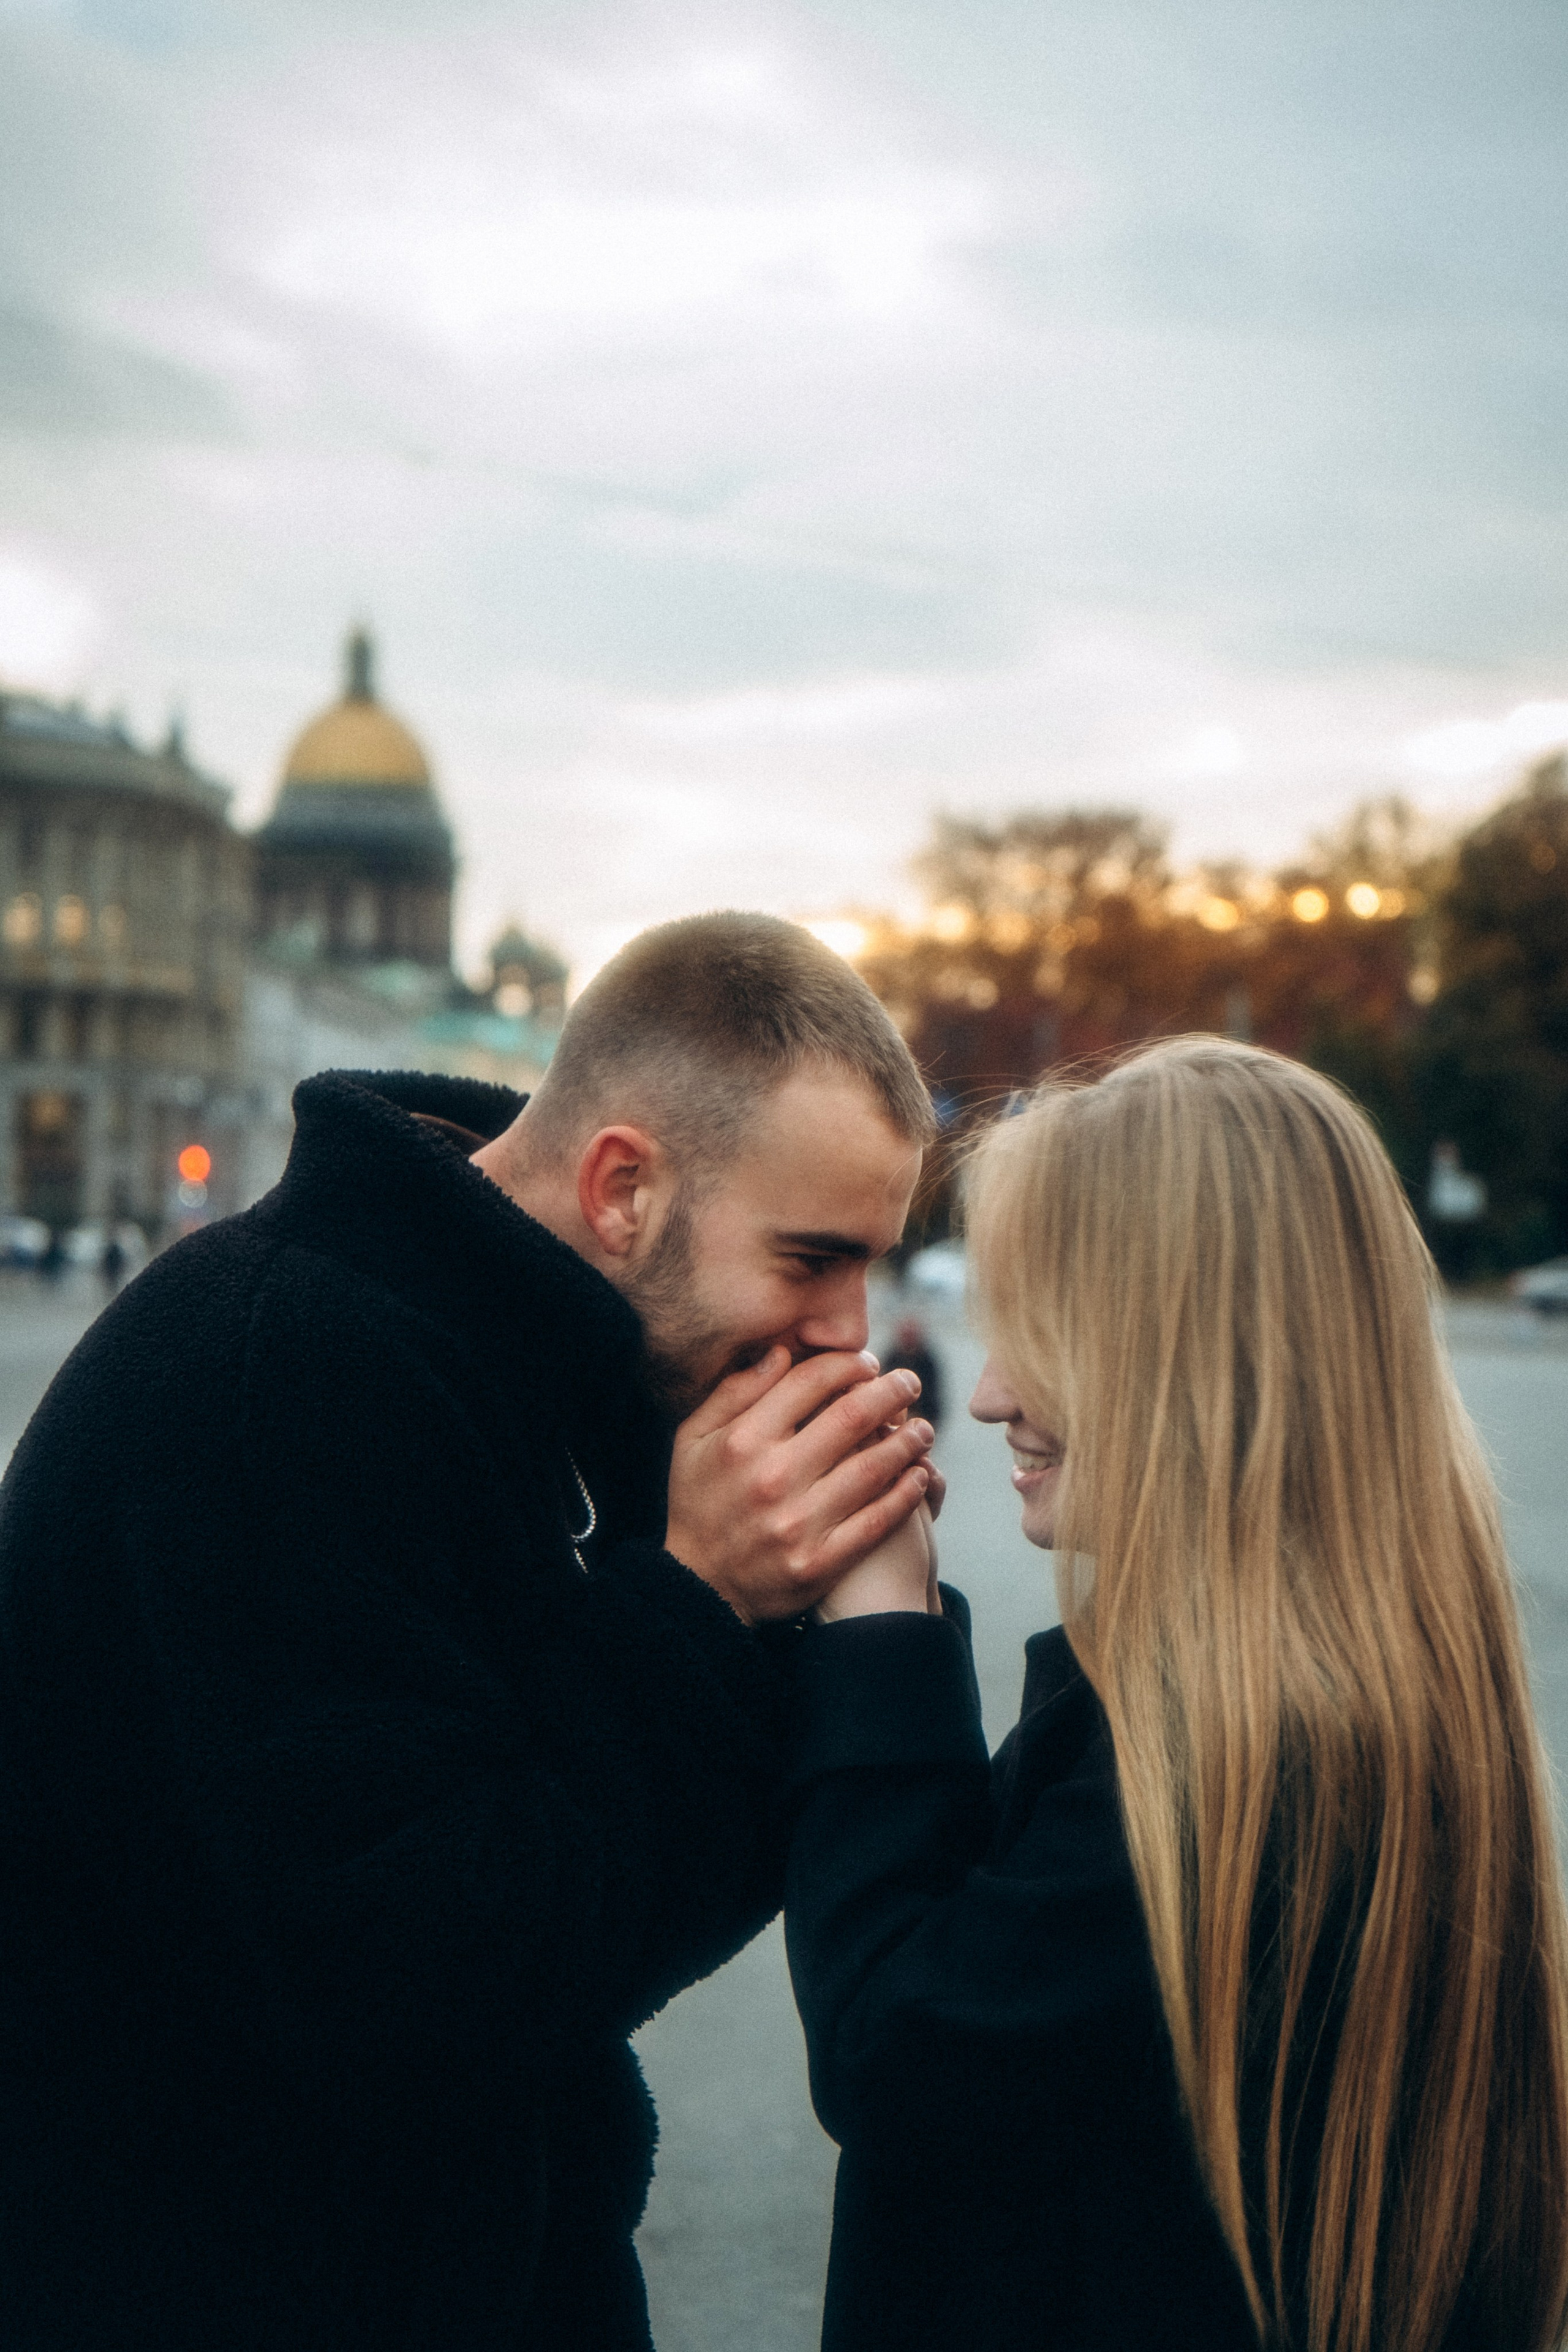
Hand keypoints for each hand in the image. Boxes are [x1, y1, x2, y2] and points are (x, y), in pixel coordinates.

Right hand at [665, 1349, 935, 1622]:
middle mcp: (772, 1477)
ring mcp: (798, 1523)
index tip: (868, 1363)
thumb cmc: (699, 1502)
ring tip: (924, 1429)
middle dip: (890, 1393)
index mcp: (743, 1440)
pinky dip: (905, 1494)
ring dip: (907, 1442)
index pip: (810, 1382)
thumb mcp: (692, 1439)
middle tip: (910, 1384)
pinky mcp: (820, 1562)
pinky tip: (920, 1475)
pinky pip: (876, 1520)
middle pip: (851, 1418)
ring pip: (872, 1468)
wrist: (699, 1588)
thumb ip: (733, 1392)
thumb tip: (780, 1353)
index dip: (847, 1365)